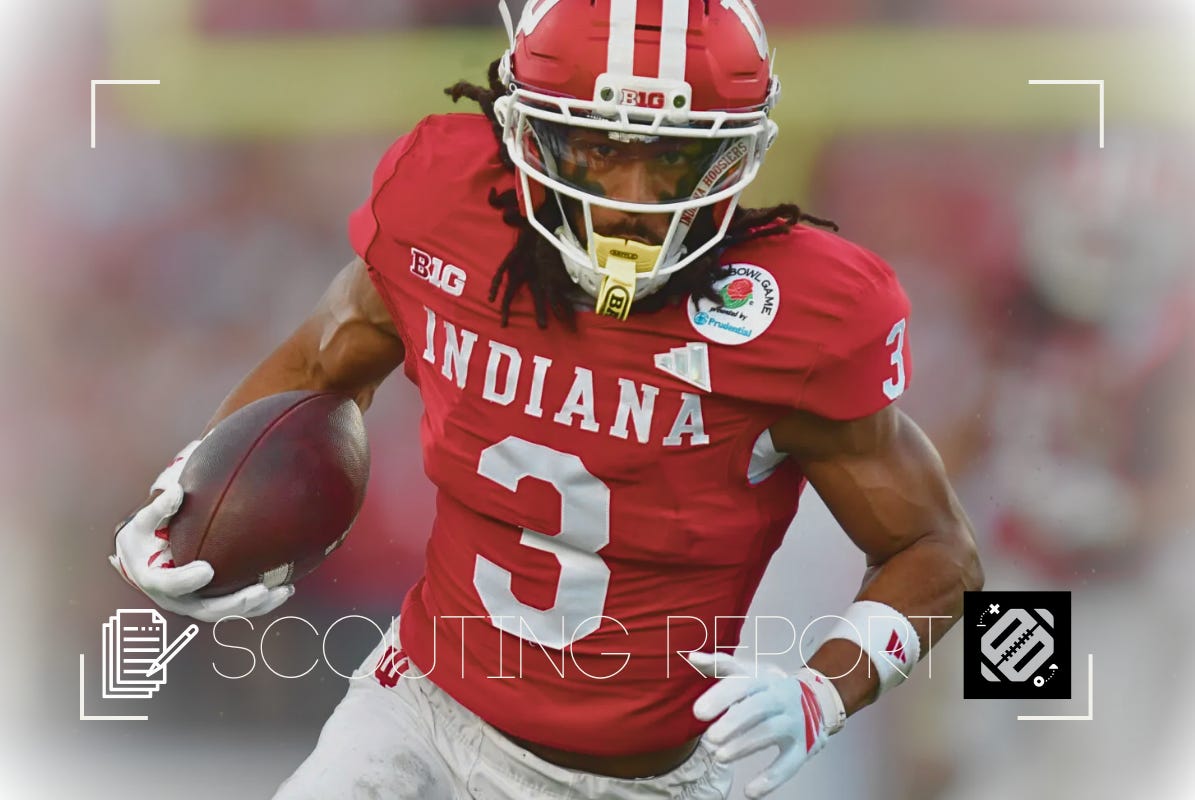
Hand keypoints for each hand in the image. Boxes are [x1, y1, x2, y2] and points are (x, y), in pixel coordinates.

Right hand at [109, 441, 292, 622]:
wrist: (144, 558)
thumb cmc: (144, 537)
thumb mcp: (143, 522)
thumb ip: (159, 508)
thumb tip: (176, 490)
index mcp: (156, 581)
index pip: (170, 585)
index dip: (187, 580)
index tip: (207, 570)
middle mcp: (178, 600)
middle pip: (207, 609)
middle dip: (234, 603)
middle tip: (260, 590)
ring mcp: (196, 604)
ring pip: (227, 613)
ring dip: (256, 605)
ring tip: (282, 591)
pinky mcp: (212, 603)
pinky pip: (237, 608)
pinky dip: (260, 602)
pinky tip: (285, 589)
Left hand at [689, 652, 845, 798]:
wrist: (817, 701)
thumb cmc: (768, 688)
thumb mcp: (748, 673)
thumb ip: (720, 666)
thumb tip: (693, 657)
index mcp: (764, 679)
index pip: (742, 684)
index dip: (720, 696)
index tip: (697, 712)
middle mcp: (781, 698)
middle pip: (758, 707)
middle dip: (734, 722)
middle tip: (710, 738)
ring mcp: (794, 723)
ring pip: (771, 733)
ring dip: (744, 746)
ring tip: (719, 757)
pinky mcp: (803, 748)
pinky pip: (788, 765)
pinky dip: (770, 780)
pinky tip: (749, 792)